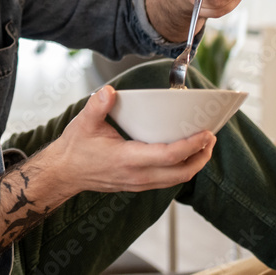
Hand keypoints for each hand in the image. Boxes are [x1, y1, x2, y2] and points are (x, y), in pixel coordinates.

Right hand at [48, 85, 215, 194]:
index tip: (206, 133)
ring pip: (176, 179)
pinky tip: (184, 155)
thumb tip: (109, 91)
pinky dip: (181, 169)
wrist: (64, 172)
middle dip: (201, 156)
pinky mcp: (138, 184)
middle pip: (181, 173)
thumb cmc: (75, 148)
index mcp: (127, 159)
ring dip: (194, 164)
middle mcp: (137, 175)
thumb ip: (98, 106)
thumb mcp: (84, 123)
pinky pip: (167, 180)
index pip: (169, 156)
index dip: (191, 145)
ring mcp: (138, 183)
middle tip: (211, 138)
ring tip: (204, 146)